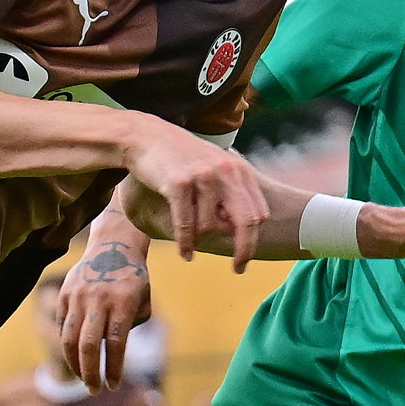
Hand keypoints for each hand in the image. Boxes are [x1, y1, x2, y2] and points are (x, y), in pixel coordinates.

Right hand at [56, 228, 154, 383]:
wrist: (113, 244)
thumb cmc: (133, 279)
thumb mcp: (143, 300)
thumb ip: (132, 326)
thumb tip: (114, 353)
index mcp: (122, 301)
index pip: (116, 343)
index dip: (114, 368)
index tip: (114, 385)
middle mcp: (98, 298)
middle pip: (88, 345)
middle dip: (91, 373)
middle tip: (94, 390)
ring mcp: (77, 295)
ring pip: (68, 339)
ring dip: (74, 364)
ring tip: (83, 378)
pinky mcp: (64, 294)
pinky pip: (62, 326)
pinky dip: (68, 345)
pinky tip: (76, 356)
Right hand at [118, 122, 272, 270]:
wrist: (146, 137)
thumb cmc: (181, 157)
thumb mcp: (214, 168)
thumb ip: (230, 194)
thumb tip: (238, 230)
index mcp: (239, 170)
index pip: (258, 213)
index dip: (254, 238)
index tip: (245, 255)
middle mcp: (225, 172)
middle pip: (246, 222)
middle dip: (244, 250)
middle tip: (239, 269)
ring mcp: (203, 178)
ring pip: (210, 227)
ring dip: (200, 241)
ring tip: (191, 245)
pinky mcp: (179, 184)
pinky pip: (187, 225)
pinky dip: (186, 244)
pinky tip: (185, 253)